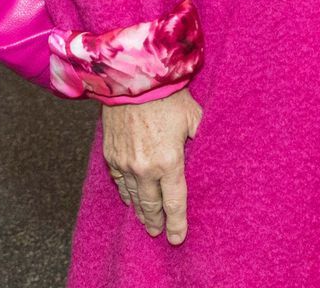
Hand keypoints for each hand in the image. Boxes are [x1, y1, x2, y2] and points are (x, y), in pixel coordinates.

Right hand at [101, 89, 202, 243]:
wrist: (132, 79)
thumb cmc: (167, 96)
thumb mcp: (194, 117)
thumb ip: (200, 139)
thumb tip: (208, 151)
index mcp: (169, 162)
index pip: (175, 202)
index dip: (177, 223)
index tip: (177, 238)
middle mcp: (144, 169)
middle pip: (151, 206)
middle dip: (156, 222)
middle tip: (158, 233)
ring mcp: (124, 164)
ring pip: (132, 197)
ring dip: (140, 211)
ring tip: (146, 221)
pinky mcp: (111, 155)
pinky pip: (118, 182)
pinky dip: (125, 193)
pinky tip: (129, 197)